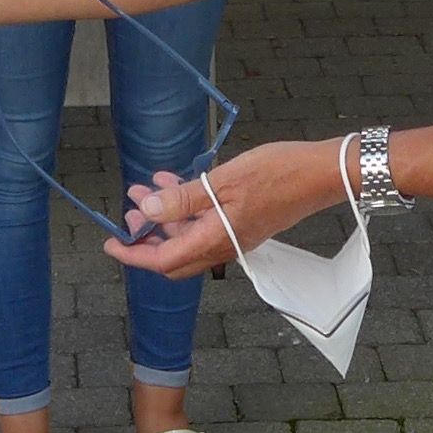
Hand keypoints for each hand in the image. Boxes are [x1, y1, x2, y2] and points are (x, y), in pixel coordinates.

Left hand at [106, 135, 345, 278]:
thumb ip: (183, 200)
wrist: (321, 174)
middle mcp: (223, 246)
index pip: (163, 260)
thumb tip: (147, 212)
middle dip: (146, 238)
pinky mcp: (243, 225)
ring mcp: (235, 237)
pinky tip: (178, 183)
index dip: (133, 254)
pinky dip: (187, 210)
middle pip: (173, 257)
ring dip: (166, 218)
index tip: (111, 243)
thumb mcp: (222, 181)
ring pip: (188, 239)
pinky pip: (205, 226)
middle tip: (129, 211)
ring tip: (149, 189)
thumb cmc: (276, 173)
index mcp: (215, 240)